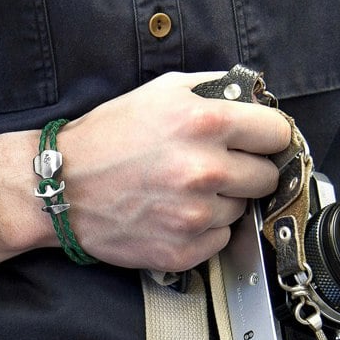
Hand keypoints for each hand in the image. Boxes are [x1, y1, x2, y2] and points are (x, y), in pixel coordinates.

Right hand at [0, 71, 290, 271]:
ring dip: (223, 202)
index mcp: (205, 123)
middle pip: (268, 178)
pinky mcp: (183, 250)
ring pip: (242, 211)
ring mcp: (195, 216)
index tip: (259, 142)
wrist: (62, 188)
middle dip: (249, 171)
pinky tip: (177, 215)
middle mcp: (205, 172)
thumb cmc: (108, 138)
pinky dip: (206, 229)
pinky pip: (221, 239)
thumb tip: (256, 98)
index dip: (269, 137)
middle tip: (219, 168)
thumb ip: (215, 89)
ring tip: (185, 192)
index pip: (277, 134)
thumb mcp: (160, 92)